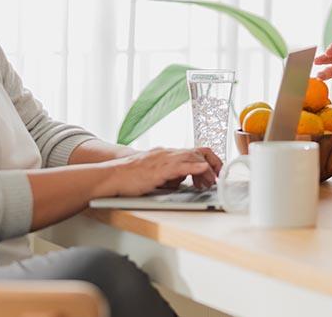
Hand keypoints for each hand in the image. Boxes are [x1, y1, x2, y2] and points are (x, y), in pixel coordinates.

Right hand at [104, 147, 221, 195]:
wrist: (111, 175)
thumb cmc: (130, 176)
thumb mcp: (155, 174)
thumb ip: (170, 175)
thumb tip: (182, 180)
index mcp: (167, 153)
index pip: (195, 151)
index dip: (209, 160)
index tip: (216, 171)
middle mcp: (168, 153)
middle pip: (199, 151)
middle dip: (213, 162)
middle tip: (219, 176)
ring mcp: (164, 159)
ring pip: (192, 157)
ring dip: (207, 169)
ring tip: (213, 180)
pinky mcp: (159, 169)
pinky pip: (181, 166)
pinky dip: (195, 167)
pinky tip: (204, 170)